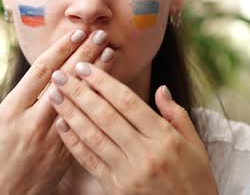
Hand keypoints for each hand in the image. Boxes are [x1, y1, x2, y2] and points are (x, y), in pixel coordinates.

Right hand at [0, 30, 114, 194]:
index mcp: (9, 114)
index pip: (40, 73)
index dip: (60, 50)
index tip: (76, 33)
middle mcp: (33, 124)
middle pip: (65, 82)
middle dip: (84, 56)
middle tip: (101, 34)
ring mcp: (50, 141)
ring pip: (79, 102)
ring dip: (96, 78)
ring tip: (110, 55)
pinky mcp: (62, 158)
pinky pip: (83, 127)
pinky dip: (96, 106)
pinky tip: (107, 93)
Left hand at [46, 62, 217, 194]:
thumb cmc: (195, 178)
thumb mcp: (195, 144)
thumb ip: (176, 115)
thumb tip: (160, 88)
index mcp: (164, 137)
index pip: (127, 102)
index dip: (103, 82)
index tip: (85, 67)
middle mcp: (144, 153)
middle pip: (105, 116)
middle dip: (80, 93)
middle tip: (60, 74)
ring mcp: (128, 172)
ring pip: (93, 136)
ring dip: (71, 113)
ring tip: (54, 95)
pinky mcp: (116, 188)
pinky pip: (90, 161)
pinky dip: (73, 142)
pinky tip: (61, 125)